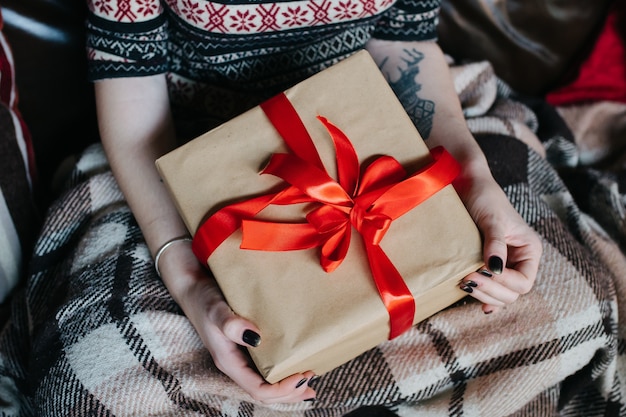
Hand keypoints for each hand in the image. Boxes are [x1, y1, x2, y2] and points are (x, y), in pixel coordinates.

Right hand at [158, 240, 316, 402]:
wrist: (194, 287)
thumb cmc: (204, 299)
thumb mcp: (216, 309)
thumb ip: (231, 324)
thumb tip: (255, 338)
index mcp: (229, 362)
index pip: (258, 389)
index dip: (281, 389)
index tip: (302, 375)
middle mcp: (236, 364)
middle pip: (265, 392)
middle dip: (289, 392)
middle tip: (312, 380)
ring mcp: (241, 357)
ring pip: (266, 382)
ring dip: (288, 386)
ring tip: (309, 380)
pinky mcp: (246, 347)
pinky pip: (266, 368)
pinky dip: (283, 371)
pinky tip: (296, 365)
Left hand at [456, 172, 542, 313]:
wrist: (468, 185)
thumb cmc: (484, 197)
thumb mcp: (492, 219)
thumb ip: (495, 244)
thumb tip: (495, 269)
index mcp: (529, 250)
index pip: (524, 282)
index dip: (504, 283)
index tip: (480, 272)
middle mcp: (520, 260)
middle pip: (513, 293)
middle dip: (492, 291)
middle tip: (467, 279)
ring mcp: (504, 265)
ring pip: (501, 295)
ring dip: (484, 294)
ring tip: (464, 283)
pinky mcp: (487, 266)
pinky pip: (492, 289)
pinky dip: (485, 297)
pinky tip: (479, 303)